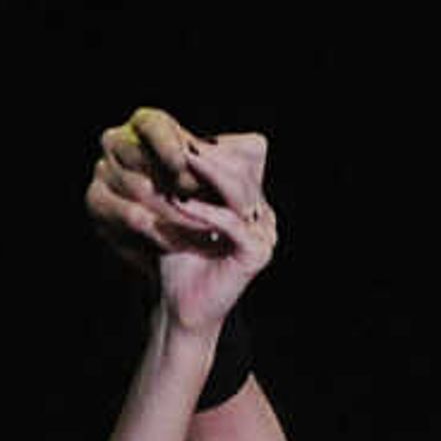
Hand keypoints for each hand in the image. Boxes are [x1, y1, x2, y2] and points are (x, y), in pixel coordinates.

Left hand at [87, 109, 279, 335]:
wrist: (180, 304)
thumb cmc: (176, 256)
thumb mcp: (179, 211)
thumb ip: (187, 181)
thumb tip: (177, 139)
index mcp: (249, 204)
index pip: (240, 164)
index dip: (215, 149)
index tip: (182, 136)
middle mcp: (262, 217)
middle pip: (243, 174)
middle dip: (211, 156)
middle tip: (181, 142)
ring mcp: (264, 235)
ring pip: (240, 194)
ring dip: (207, 176)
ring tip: (181, 162)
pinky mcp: (257, 254)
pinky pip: (232, 224)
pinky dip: (206, 211)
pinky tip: (182, 202)